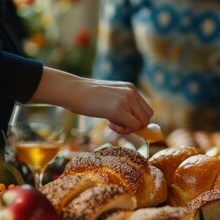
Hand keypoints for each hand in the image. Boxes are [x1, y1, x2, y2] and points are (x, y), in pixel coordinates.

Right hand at [31, 67, 153, 133]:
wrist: (72, 90)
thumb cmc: (87, 96)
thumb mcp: (111, 96)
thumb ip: (124, 106)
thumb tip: (137, 125)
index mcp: (131, 88)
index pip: (146, 109)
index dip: (137, 120)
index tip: (123, 121)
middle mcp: (131, 92)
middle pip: (147, 117)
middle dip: (135, 126)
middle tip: (118, 124)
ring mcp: (126, 100)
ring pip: (142, 123)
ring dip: (129, 128)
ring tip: (112, 124)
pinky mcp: (118, 109)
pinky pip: (133, 126)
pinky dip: (123, 130)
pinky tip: (109, 124)